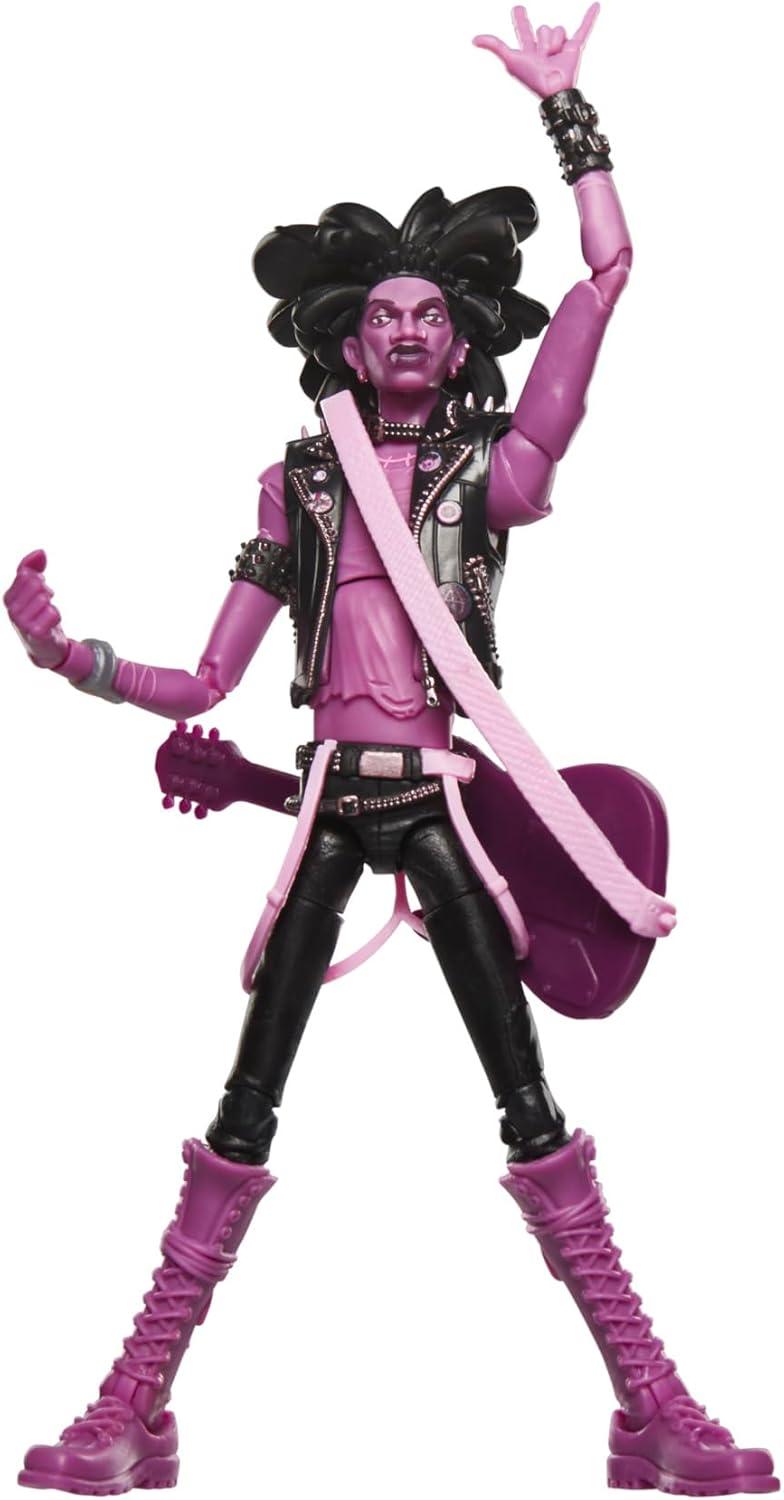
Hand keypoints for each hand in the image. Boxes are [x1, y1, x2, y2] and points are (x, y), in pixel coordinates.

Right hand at [4, 549, 69, 668]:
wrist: (44, 646)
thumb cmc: (37, 614)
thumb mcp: (31, 589)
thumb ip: (32, 567)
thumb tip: (41, 552)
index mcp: (8, 597)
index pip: (26, 575)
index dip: (39, 581)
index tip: (39, 593)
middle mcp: (11, 609)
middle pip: (36, 584)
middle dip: (46, 592)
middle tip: (45, 604)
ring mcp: (22, 622)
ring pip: (45, 598)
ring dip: (51, 605)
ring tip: (46, 615)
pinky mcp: (35, 633)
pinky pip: (52, 612)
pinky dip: (56, 616)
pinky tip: (50, 625)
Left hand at [474, 4, 598, 98]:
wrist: (554, 87)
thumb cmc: (532, 78)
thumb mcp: (511, 59)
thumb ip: (495, 46)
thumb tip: (474, 39)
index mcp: (529, 50)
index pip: (523, 29)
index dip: (520, 20)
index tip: (517, 9)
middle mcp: (544, 47)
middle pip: (543, 27)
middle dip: (543, 40)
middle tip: (543, 56)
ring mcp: (560, 46)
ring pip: (557, 28)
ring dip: (555, 41)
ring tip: (553, 57)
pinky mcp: (575, 47)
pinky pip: (584, 28)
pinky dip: (590, 17)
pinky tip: (596, 5)